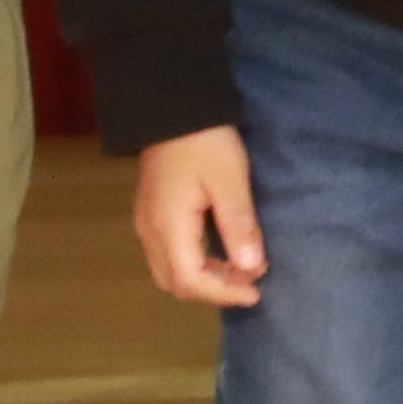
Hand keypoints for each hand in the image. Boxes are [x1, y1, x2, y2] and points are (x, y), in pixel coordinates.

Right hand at [133, 129, 266, 309]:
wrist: (175, 110)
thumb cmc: (205, 142)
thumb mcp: (230, 181)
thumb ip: (239, 225)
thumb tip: (252, 269)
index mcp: (168, 226)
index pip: (190, 280)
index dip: (223, 293)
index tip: (256, 293)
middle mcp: (150, 232)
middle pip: (176, 282)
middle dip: (214, 290)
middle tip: (251, 285)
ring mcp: (146, 224)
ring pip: (169, 272)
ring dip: (204, 279)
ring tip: (242, 272)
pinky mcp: (151, 215)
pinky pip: (168, 256)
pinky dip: (195, 265)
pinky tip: (221, 256)